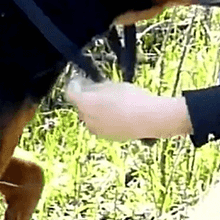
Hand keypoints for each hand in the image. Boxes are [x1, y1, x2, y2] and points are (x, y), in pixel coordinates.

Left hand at [64, 77, 192, 140]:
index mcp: (86, 103)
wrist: (149, 119)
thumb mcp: (113, 85)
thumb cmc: (132, 99)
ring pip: (90, 118)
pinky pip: (100, 126)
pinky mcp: (107, 137)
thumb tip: (91, 88)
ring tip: (109, 103)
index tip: (78, 82)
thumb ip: (97, 87)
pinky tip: (116, 114)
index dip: (74, 86)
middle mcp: (87, 119)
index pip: (71, 94)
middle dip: (86, 99)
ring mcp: (97, 130)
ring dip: (94, 111)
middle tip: (96, 92)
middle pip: (81, 107)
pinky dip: (104, 120)